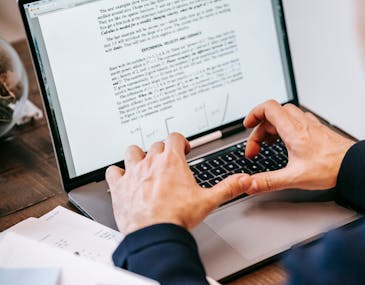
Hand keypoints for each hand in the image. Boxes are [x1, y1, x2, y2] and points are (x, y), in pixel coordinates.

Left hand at [106, 133, 251, 233]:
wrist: (155, 233)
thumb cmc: (177, 217)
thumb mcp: (208, 201)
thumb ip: (228, 188)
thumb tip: (244, 180)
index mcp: (172, 161)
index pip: (175, 137)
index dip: (180, 141)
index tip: (183, 149)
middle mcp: (152, 162)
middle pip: (156, 144)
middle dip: (163, 151)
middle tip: (167, 162)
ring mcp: (134, 172)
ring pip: (132, 151)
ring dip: (138, 155)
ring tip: (143, 163)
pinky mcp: (120, 186)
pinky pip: (113, 171)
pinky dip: (117, 173)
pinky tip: (122, 178)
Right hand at [244, 100, 355, 193]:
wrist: (354, 165)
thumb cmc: (331, 167)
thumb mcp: (294, 178)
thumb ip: (269, 181)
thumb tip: (250, 184)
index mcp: (292, 130)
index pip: (268, 108)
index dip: (253, 114)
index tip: (247, 126)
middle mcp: (302, 123)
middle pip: (274, 113)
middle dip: (261, 128)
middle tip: (257, 148)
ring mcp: (311, 125)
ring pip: (286, 115)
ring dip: (273, 126)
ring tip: (269, 144)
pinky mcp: (318, 130)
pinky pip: (298, 120)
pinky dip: (287, 128)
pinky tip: (289, 143)